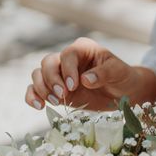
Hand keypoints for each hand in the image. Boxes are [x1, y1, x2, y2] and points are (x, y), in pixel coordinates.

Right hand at [25, 37, 148, 111]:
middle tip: (62, 96)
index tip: (73, 86)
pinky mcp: (55, 89)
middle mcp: (68, 59)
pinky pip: (35, 89)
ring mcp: (59, 74)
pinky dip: (32, 96)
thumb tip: (85, 80)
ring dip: (42, 88)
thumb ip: (103, 74)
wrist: (123, 91)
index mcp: (82, 48)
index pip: (67, 54)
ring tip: (55, 102)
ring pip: (39, 74)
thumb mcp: (118, 72)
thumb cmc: (122, 77)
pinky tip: (39, 106)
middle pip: (48, 63)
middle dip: (51, 80)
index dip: (67, 69)